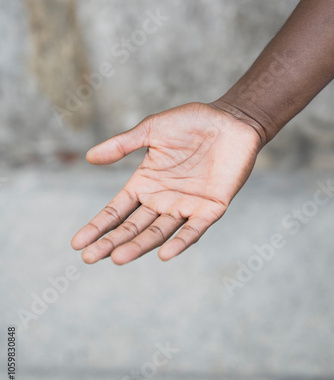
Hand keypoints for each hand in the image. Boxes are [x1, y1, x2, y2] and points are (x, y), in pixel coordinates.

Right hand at [71, 102, 261, 264]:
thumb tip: (88, 157)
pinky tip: (164, 254)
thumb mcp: (151, 130)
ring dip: (139, 245)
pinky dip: (180, 242)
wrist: (230, 120)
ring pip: (158, 232)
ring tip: (118, 257)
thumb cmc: (191, 122)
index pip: (116, 211)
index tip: (77, 243)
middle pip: (132, 227)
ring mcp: (186, 206)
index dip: (98, 226)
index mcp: (145, 184)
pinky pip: (194, 229)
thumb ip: (122, 145)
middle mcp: (162, 200)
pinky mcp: (210, 209)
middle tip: (89, 258)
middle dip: (111, 242)